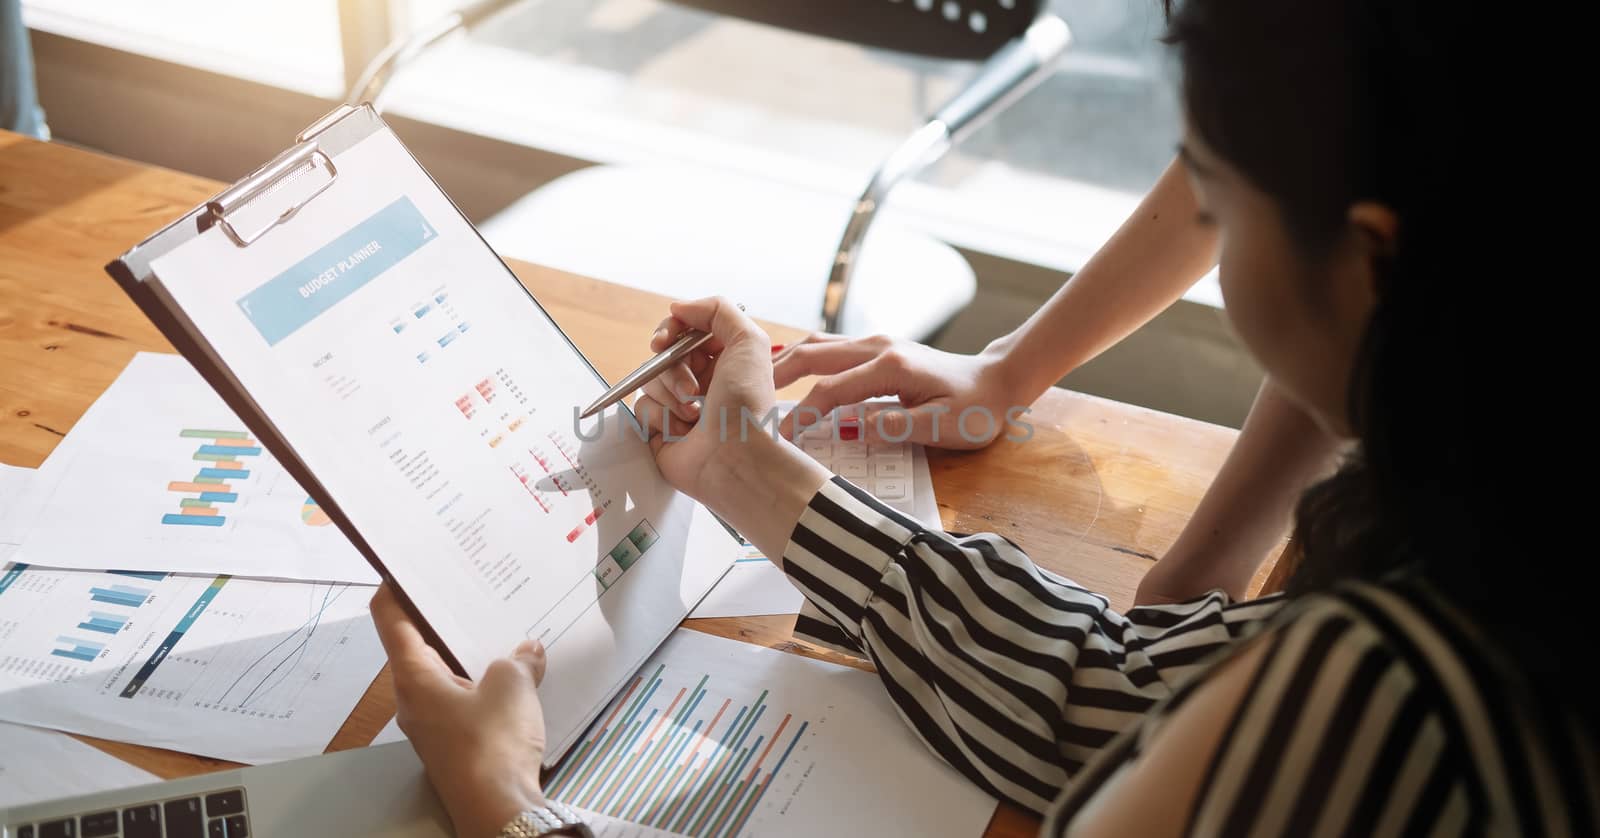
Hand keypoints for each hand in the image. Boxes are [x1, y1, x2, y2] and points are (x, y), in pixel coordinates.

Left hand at [371, 585, 547, 837]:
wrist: (498, 809)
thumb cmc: (493, 742)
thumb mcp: (513, 685)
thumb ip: (518, 659)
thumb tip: (527, 651)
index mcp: (413, 676)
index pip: (389, 618)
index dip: (396, 587)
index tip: (410, 564)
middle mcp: (413, 698)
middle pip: (417, 643)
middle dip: (443, 616)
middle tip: (469, 588)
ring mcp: (431, 723)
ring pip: (443, 673)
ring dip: (467, 651)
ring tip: (499, 626)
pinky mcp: (453, 742)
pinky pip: (462, 698)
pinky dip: (480, 681)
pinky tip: (511, 674)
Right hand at [633, 297, 783, 497]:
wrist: (736, 458)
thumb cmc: (747, 405)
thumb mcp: (749, 342)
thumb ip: (718, 310)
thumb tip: (678, 308)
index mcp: (723, 359)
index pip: (684, 330)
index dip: (671, 330)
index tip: (666, 339)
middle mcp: (703, 380)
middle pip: (663, 355)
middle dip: (674, 368)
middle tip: (692, 387)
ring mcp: (680, 405)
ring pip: (650, 381)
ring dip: (671, 395)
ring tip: (695, 414)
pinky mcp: (662, 429)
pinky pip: (642, 408)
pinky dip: (660, 417)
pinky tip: (683, 432)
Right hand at [772, 334, 1021, 448]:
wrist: (998, 381)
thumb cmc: (976, 408)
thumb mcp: (943, 428)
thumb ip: (897, 427)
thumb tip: (853, 427)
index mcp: (892, 367)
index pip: (831, 390)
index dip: (800, 414)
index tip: (778, 437)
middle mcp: (879, 347)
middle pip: (813, 354)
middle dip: (775, 375)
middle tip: (744, 398)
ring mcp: (877, 343)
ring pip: (817, 344)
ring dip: (785, 361)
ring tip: (756, 384)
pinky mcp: (877, 348)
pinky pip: (830, 348)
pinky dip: (803, 359)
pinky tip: (785, 374)